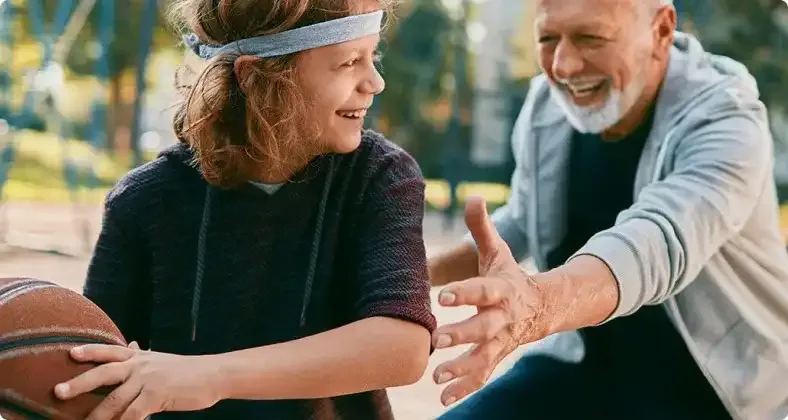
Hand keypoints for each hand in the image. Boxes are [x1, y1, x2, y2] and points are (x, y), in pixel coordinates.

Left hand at [54, 344, 221, 419]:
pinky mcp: (157, 396)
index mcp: (140, 356)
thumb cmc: (187, 370)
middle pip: (104, 372)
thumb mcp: (161, 358)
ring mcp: (148, 381)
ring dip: (97, 414)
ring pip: (114, 399)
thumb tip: (130, 342)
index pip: (110, 350)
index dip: (90, 351)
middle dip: (80, 383)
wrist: (213, 374)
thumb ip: (142, 353)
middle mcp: (140, 365)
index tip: (70, 353)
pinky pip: (133, 414)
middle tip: (59, 391)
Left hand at [431, 197, 548, 405]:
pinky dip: (464, 389)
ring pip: (482, 358)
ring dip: (461, 369)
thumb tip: (473, 196)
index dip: (465, 293)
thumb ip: (482, 228)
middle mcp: (501, 318)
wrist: (540, 309)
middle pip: (483, 328)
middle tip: (438, 340)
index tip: (443, 295)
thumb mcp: (499, 252)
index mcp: (500, 290)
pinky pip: (481, 376)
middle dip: (463, 335)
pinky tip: (443, 399)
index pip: (483, 290)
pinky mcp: (496, 358)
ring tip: (437, 377)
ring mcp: (500, 341)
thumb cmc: (509, 277)